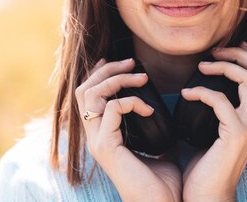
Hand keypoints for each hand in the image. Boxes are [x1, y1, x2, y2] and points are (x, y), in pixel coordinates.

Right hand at [75, 58, 181, 201]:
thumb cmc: (163, 184)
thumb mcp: (157, 146)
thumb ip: (152, 127)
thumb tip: (161, 106)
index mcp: (103, 135)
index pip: (88, 96)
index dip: (100, 74)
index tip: (121, 62)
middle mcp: (94, 136)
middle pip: (84, 89)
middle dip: (107, 70)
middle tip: (132, 62)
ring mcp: (97, 141)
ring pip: (91, 94)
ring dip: (117, 79)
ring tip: (141, 77)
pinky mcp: (106, 147)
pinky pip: (113, 108)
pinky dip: (132, 101)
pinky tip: (150, 109)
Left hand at [180, 42, 246, 201]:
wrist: (207, 196)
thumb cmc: (206, 165)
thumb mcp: (217, 130)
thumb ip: (220, 109)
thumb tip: (204, 82)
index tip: (227, 50)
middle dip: (240, 55)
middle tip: (215, 53)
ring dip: (225, 67)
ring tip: (202, 67)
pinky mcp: (236, 136)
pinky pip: (222, 101)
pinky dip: (202, 92)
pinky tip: (187, 94)